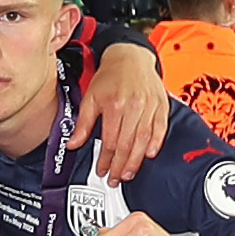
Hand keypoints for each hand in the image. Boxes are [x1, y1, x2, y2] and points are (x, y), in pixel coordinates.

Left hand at [64, 35, 170, 167]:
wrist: (130, 57)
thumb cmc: (110, 77)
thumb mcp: (90, 98)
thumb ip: (83, 123)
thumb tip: (73, 144)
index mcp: (115, 104)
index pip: (110, 141)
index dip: (106, 160)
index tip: (102, 170)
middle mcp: (134, 106)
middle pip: (127, 144)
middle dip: (121, 166)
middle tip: (116, 179)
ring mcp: (150, 106)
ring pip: (144, 139)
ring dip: (137, 160)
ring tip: (129, 173)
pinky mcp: (161, 105)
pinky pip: (160, 128)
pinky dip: (156, 142)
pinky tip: (149, 154)